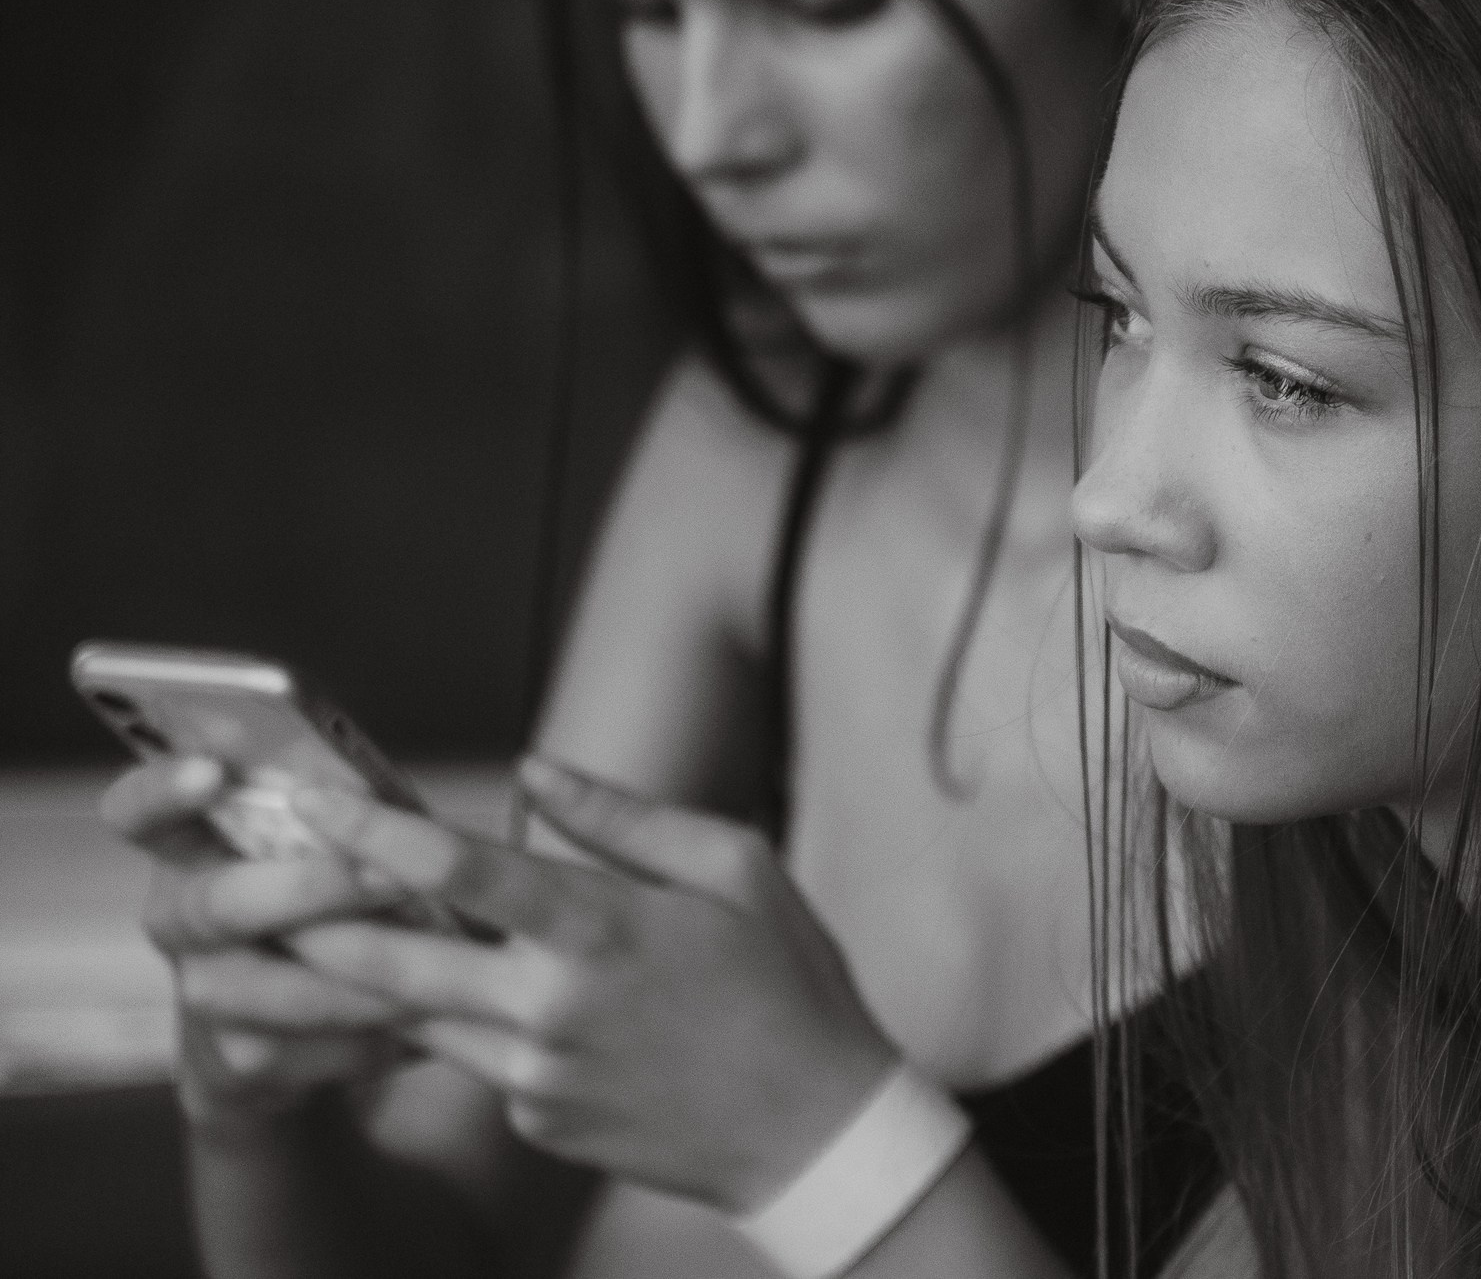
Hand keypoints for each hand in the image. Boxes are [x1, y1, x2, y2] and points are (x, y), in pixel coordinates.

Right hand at [99, 757, 412, 1130]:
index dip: (162, 791)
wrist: (290, 1039)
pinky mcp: (238, 1060)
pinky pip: (319, 1044)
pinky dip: (382, 1028)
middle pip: (217, 904)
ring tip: (440, 955)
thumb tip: (379, 796)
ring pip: (275, 988)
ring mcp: (201, 993)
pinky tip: (431, 1011)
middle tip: (391, 877)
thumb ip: (336, 817)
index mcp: (192, 848)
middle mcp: (179, 919)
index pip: (139, 810)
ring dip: (364, 973)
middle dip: (312, 889)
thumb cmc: (327, 905)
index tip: (211, 773)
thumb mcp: (323, 849)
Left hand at [284, 756, 896, 1212]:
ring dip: (347, 979)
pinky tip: (444, 997)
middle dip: (308, 922)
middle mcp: (550, 1007)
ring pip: (414, 1018)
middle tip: (238, 890)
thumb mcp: (737, 868)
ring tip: (281, 942)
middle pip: (394, 960)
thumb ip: (624, 818)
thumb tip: (533, 774)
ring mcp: (534, 1077)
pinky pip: (473, 1059)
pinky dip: (451, 1023)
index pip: (460, 871)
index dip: (375, 830)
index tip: (314, 799)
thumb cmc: (788, 985)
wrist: (814, 1132)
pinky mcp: (534, 1122)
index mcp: (602, 930)